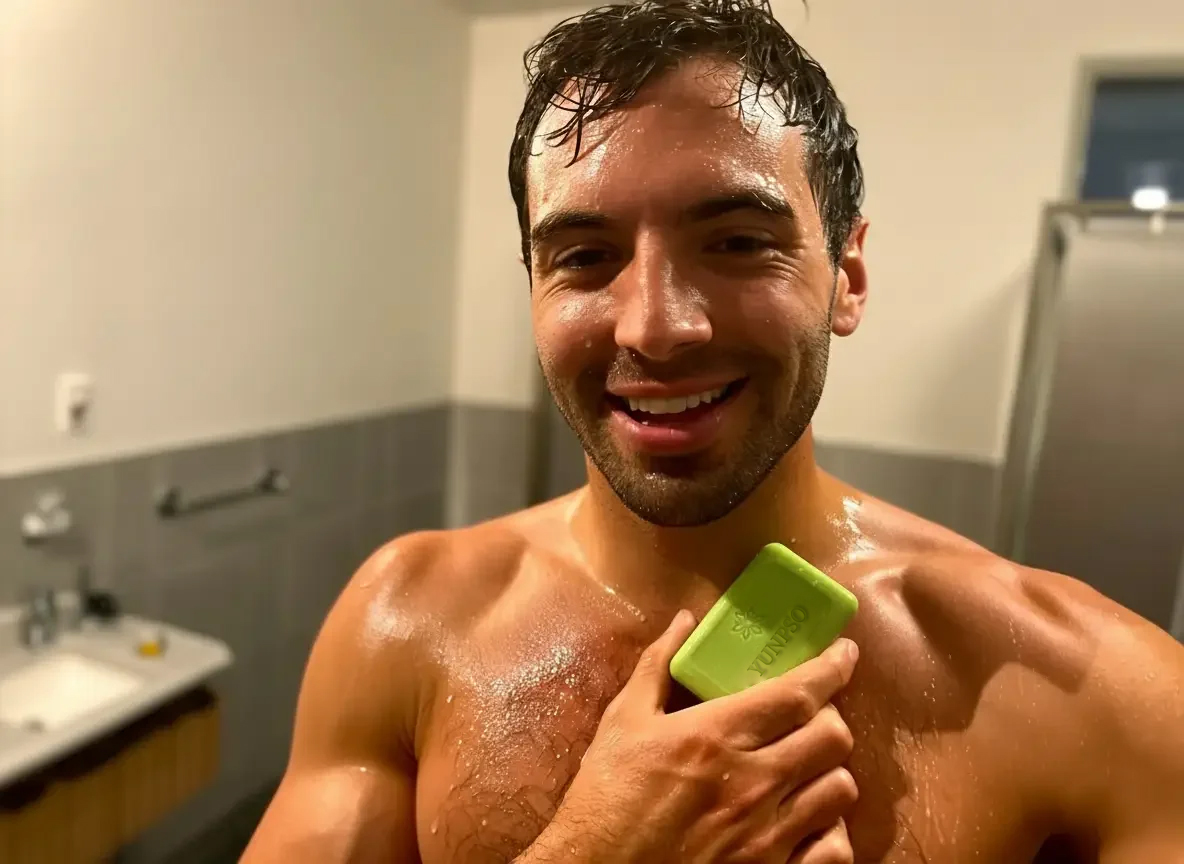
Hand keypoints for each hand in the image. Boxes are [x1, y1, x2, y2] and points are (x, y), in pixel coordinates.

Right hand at [523, 610, 858, 862]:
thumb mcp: (622, 722)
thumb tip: (684, 621)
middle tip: (813, 715)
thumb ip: (656, 666)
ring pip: (840, 790)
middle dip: (830, 717)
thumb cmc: (605, 797)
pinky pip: (835, 849)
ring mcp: (766, 835)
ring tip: (808, 767)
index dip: (832, 667)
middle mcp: (751, 782)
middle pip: (833, 737)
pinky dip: (831, 829)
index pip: (798, 693)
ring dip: (830, 771)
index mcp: (715, 736)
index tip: (843, 653)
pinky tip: (810, 819)